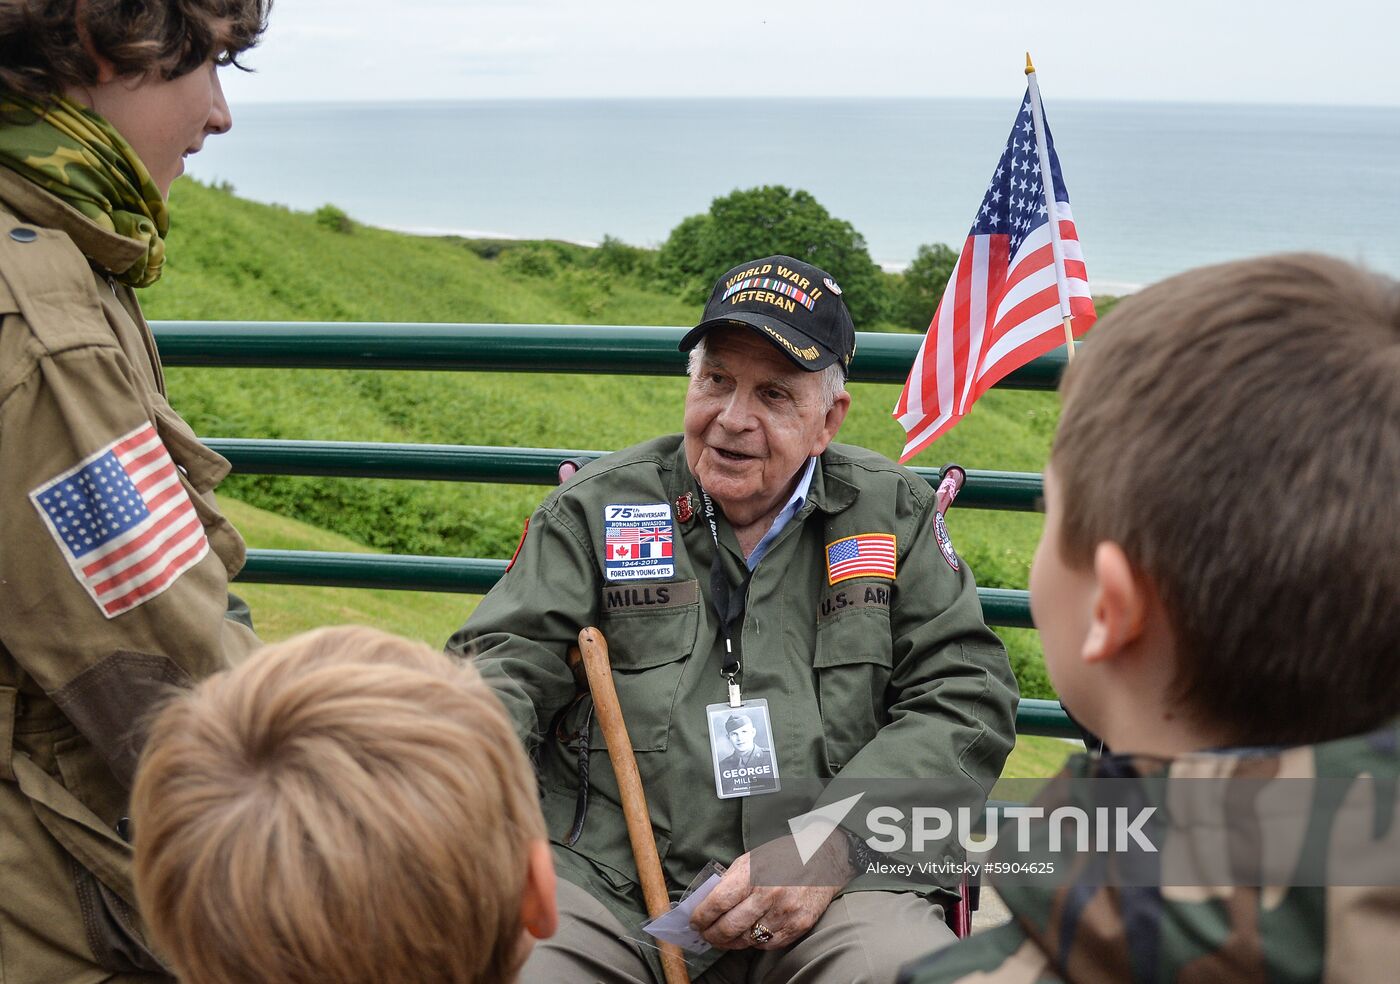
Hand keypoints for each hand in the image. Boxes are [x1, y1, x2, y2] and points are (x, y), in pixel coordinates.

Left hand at [689, 832, 853, 950]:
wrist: (824, 857)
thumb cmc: (785, 855)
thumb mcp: (753, 858)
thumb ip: (731, 879)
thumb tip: (707, 900)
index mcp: (753, 874)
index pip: (718, 903)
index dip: (701, 916)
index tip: (694, 921)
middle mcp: (769, 895)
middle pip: (729, 927)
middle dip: (712, 935)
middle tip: (706, 934)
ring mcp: (785, 913)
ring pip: (747, 940)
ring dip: (731, 942)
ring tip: (723, 938)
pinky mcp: (798, 926)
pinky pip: (768, 944)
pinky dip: (754, 942)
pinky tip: (749, 935)